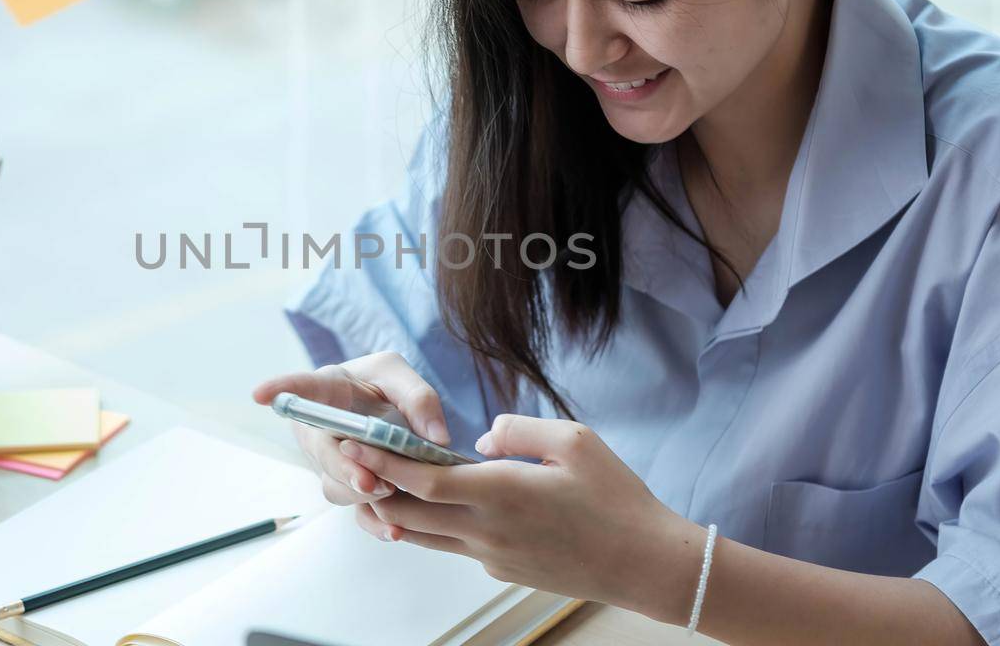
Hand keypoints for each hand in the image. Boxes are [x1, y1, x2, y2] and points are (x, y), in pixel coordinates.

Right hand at [252, 352, 450, 505]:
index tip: (260, 394)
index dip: (281, 390)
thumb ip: (419, 398)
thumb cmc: (385, 386)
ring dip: (361, 493)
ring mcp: (332, 464)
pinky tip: (395, 530)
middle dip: (343, 468)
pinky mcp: (351, 489)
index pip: (302, 389)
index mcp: (328, 391)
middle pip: (322, 453)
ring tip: (392, 492)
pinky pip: (356, 512)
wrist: (394, 416)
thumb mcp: (401, 377)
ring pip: (336, 486)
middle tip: (369, 481)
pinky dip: (375, 523)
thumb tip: (437, 438)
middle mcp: (321, 431)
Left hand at [344, 413, 706, 622]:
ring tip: (381, 482)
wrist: (644, 563)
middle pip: (407, 513)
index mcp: (500, 492)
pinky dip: (434, 524)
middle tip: (355, 460)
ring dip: (398, 510)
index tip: (356, 441)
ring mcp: (491, 556)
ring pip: (424, 535)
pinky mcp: (501, 570)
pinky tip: (438, 504)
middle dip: (375, 487)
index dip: (383, 461)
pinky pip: (454, 545)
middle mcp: (486, 530)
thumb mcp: (574, 440)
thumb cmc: (617, 499)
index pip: (421, 479)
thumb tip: (481, 437)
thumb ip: (518, 429)